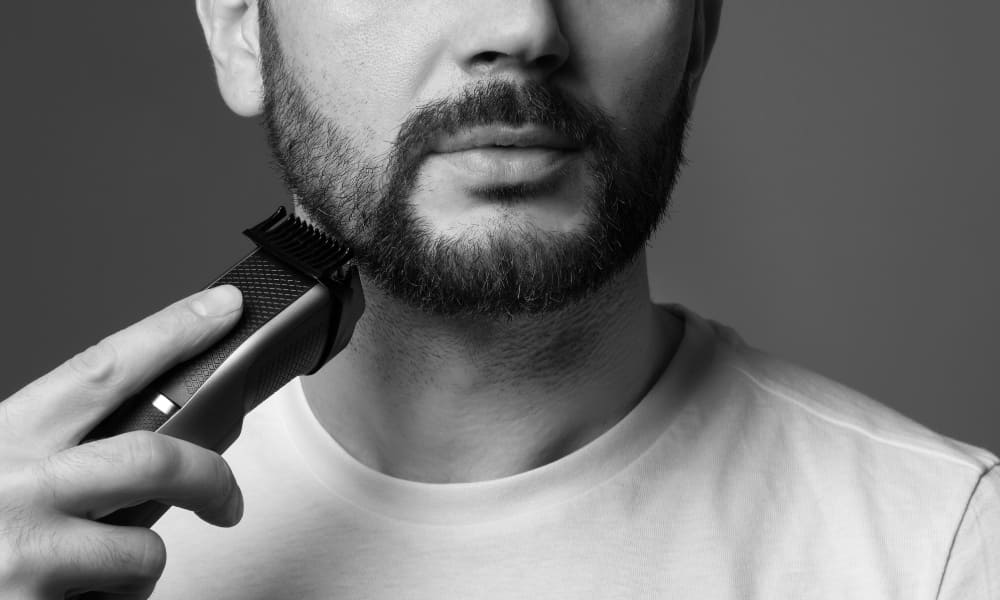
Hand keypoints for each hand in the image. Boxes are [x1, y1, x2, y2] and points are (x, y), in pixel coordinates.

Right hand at [0, 286, 243, 598]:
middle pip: (153, 458)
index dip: (172, 333)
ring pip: (141, 549)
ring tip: (91, 572)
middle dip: (210, 476)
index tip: (220, 309)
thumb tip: (133, 430)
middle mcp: (14, 492)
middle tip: (226, 497)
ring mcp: (27, 557)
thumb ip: (43, 448)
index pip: (101, 368)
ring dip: (134, 566)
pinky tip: (69, 599)